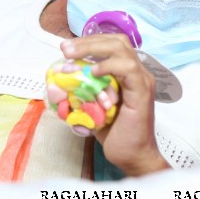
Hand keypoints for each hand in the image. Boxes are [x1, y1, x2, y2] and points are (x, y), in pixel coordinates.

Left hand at [60, 34, 168, 176]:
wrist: (133, 157)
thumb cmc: (115, 134)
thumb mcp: (92, 109)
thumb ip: (81, 95)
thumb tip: (57, 86)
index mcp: (128, 73)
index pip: (111, 44)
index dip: (89, 42)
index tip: (67, 48)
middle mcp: (138, 72)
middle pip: (116, 41)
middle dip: (88, 41)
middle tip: (65, 49)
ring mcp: (142, 80)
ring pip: (121, 49)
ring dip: (93, 49)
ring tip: (72, 57)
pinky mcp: (142, 92)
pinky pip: (128, 69)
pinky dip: (108, 66)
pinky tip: (92, 72)